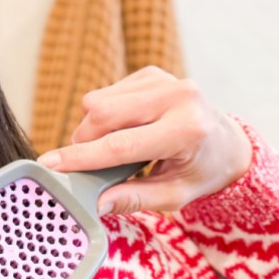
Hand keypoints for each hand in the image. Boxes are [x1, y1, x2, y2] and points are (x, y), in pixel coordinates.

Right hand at [36, 66, 252, 214]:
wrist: (228, 144)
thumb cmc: (201, 172)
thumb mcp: (174, 196)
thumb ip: (134, 199)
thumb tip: (96, 204)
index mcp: (187, 130)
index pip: (122, 145)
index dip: (82, 157)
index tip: (51, 165)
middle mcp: (178, 97)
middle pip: (104, 115)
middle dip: (84, 141)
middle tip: (86, 164)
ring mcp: (164, 80)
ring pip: (99, 101)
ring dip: (93, 128)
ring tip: (113, 148)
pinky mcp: (152, 74)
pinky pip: (107, 93)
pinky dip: (104, 115)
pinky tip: (124, 129)